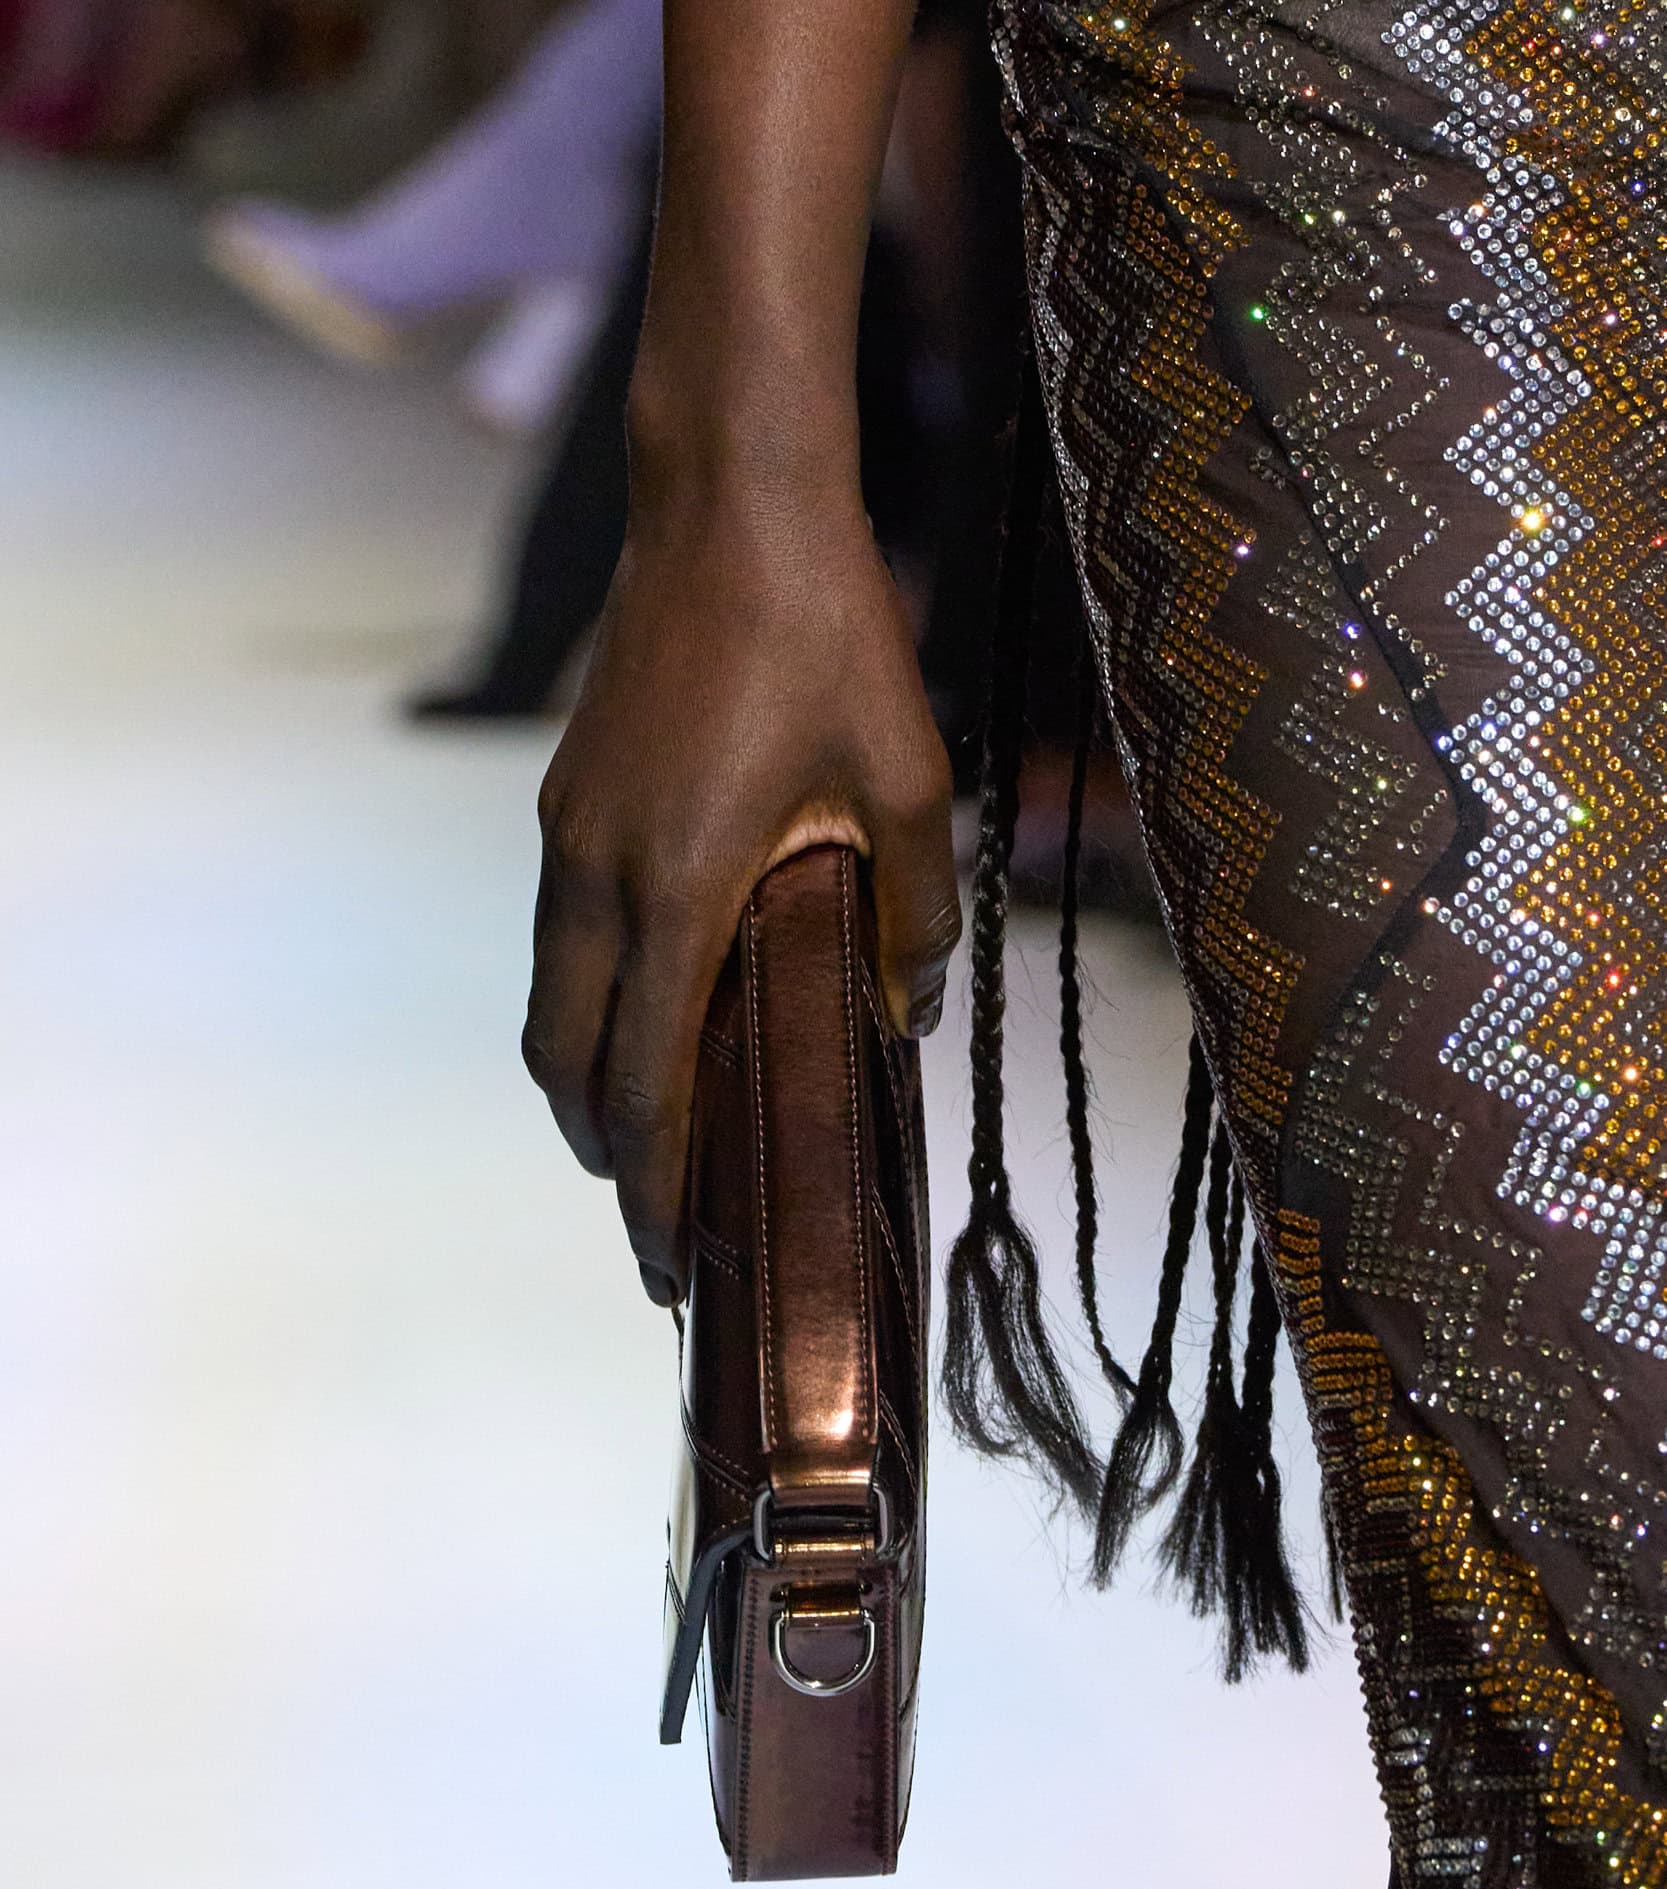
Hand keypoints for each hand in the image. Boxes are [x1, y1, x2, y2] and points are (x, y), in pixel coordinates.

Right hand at [523, 479, 957, 1304]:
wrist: (728, 504)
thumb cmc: (831, 637)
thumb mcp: (910, 782)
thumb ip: (913, 913)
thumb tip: (908, 1012)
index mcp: (679, 888)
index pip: (645, 1081)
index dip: (657, 1187)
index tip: (674, 1264)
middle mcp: (598, 874)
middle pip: (566, 1063)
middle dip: (608, 1158)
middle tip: (662, 1226)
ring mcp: (567, 834)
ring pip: (549, 1001)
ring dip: (588, 1083)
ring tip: (650, 1137)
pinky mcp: (568, 799)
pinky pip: (562, 938)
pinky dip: (590, 1005)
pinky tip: (650, 1013)